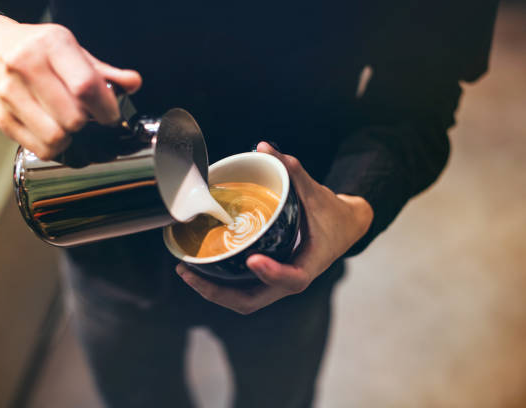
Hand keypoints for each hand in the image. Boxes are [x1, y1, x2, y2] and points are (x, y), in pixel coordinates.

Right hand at [0, 13, 141, 159]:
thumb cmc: (35, 49)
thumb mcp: (71, 49)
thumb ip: (103, 71)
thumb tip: (133, 83)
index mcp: (52, 46)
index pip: (85, 86)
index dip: (105, 109)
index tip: (110, 116)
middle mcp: (26, 66)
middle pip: (72, 117)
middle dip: (87, 124)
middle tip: (87, 119)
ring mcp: (10, 93)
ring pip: (55, 137)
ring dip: (71, 139)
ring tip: (68, 125)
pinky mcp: (1, 117)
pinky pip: (38, 148)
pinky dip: (53, 147)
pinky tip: (53, 132)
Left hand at [176, 141, 373, 313]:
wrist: (344, 228)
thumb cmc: (332, 214)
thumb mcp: (317, 192)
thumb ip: (292, 171)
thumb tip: (264, 147)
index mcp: (309, 264)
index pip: (293, 278)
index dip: (273, 273)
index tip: (253, 259)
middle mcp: (290, 279)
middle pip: (253, 300)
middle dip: (219, 292)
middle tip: (189, 272)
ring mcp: (276, 283)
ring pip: (243, 300)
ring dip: (213, 291)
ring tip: (186, 272)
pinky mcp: (268, 279)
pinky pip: (241, 290)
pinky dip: (220, 284)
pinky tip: (199, 267)